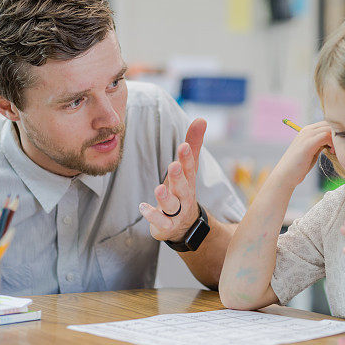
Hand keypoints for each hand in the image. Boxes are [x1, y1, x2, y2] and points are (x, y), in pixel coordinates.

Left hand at [139, 118, 206, 242]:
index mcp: (188, 181)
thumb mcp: (188, 169)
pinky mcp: (166, 225)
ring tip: (159, 189)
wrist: (184, 225)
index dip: (187, 158)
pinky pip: (160, 222)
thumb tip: (202, 119)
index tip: (183, 146)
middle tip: (173, 165)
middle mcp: (184, 197)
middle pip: (183, 187)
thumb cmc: (183, 190)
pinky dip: (152, 216)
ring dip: (166, 198)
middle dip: (178, 177)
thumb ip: (193, 145)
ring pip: (171, 206)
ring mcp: (176, 213)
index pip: (190, 168)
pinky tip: (143, 207)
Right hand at [274, 121, 332, 185]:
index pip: (326, 123)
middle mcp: (306, 130)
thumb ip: (320, 144)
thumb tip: (333, 141)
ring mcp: (306, 135)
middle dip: (337, 135)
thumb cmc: (299, 165)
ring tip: (334, 151)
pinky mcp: (308, 143)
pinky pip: (326, 136)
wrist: (286, 174)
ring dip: (335, 139)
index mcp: (307, 131)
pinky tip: (330, 152)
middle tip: (337, 148)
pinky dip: (332, 143)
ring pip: (329, 129)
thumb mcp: (312, 151)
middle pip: (329, 124)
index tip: (337, 145)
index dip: (335, 133)